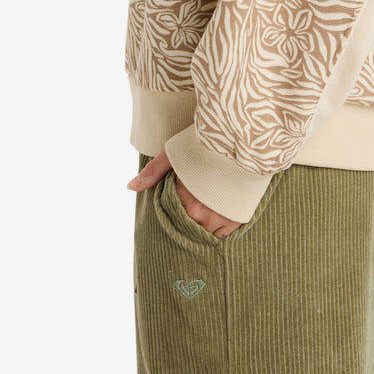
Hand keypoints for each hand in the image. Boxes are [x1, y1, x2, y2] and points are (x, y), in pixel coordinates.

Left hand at [127, 149, 242, 237]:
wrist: (243, 139)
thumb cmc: (206, 143)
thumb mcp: (175, 153)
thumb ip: (153, 172)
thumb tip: (130, 186)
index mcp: (185, 200)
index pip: (172, 218)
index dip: (173, 211)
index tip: (177, 204)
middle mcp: (202, 214)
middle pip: (188, 227)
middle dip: (188, 219)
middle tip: (192, 204)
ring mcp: (221, 218)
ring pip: (205, 232)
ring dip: (203, 224)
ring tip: (205, 207)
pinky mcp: (237, 219)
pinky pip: (222, 234)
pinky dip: (218, 227)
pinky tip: (217, 212)